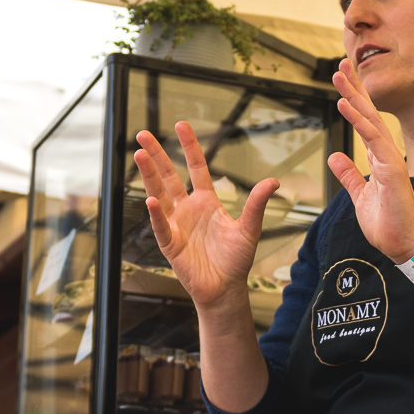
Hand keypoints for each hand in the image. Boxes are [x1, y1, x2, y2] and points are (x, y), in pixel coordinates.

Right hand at [132, 122, 280, 308]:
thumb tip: (274, 181)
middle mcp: (188, 209)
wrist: (226, 289)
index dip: (189, 147)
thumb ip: (257, 204)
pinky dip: (156, 214)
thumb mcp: (249, 229)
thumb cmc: (237, 260)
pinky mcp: (170, 244)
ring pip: (159, 194)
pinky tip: (152, 199)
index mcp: (207, 202)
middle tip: (142, 134)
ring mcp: (176, 224)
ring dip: (149, 175)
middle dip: (156, 155)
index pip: (196, 167)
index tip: (180, 125)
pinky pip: (161, 225)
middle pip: (169, 176)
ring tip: (139, 154)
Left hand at [326, 59, 413, 261]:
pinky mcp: (393, 170)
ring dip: (353, 96)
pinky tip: (344, 104)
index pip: (365, 121)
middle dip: (353, 87)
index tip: (342, 78)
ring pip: (370, 119)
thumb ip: (350, 174)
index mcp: (380, 157)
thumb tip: (336, 156)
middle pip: (368, 112)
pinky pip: (372, 140)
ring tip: (339, 76)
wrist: (403, 245)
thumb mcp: (360, 194)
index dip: (353, 98)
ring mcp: (391, 159)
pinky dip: (358, 120)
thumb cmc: (387, 223)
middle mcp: (386, 153)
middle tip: (340, 64)